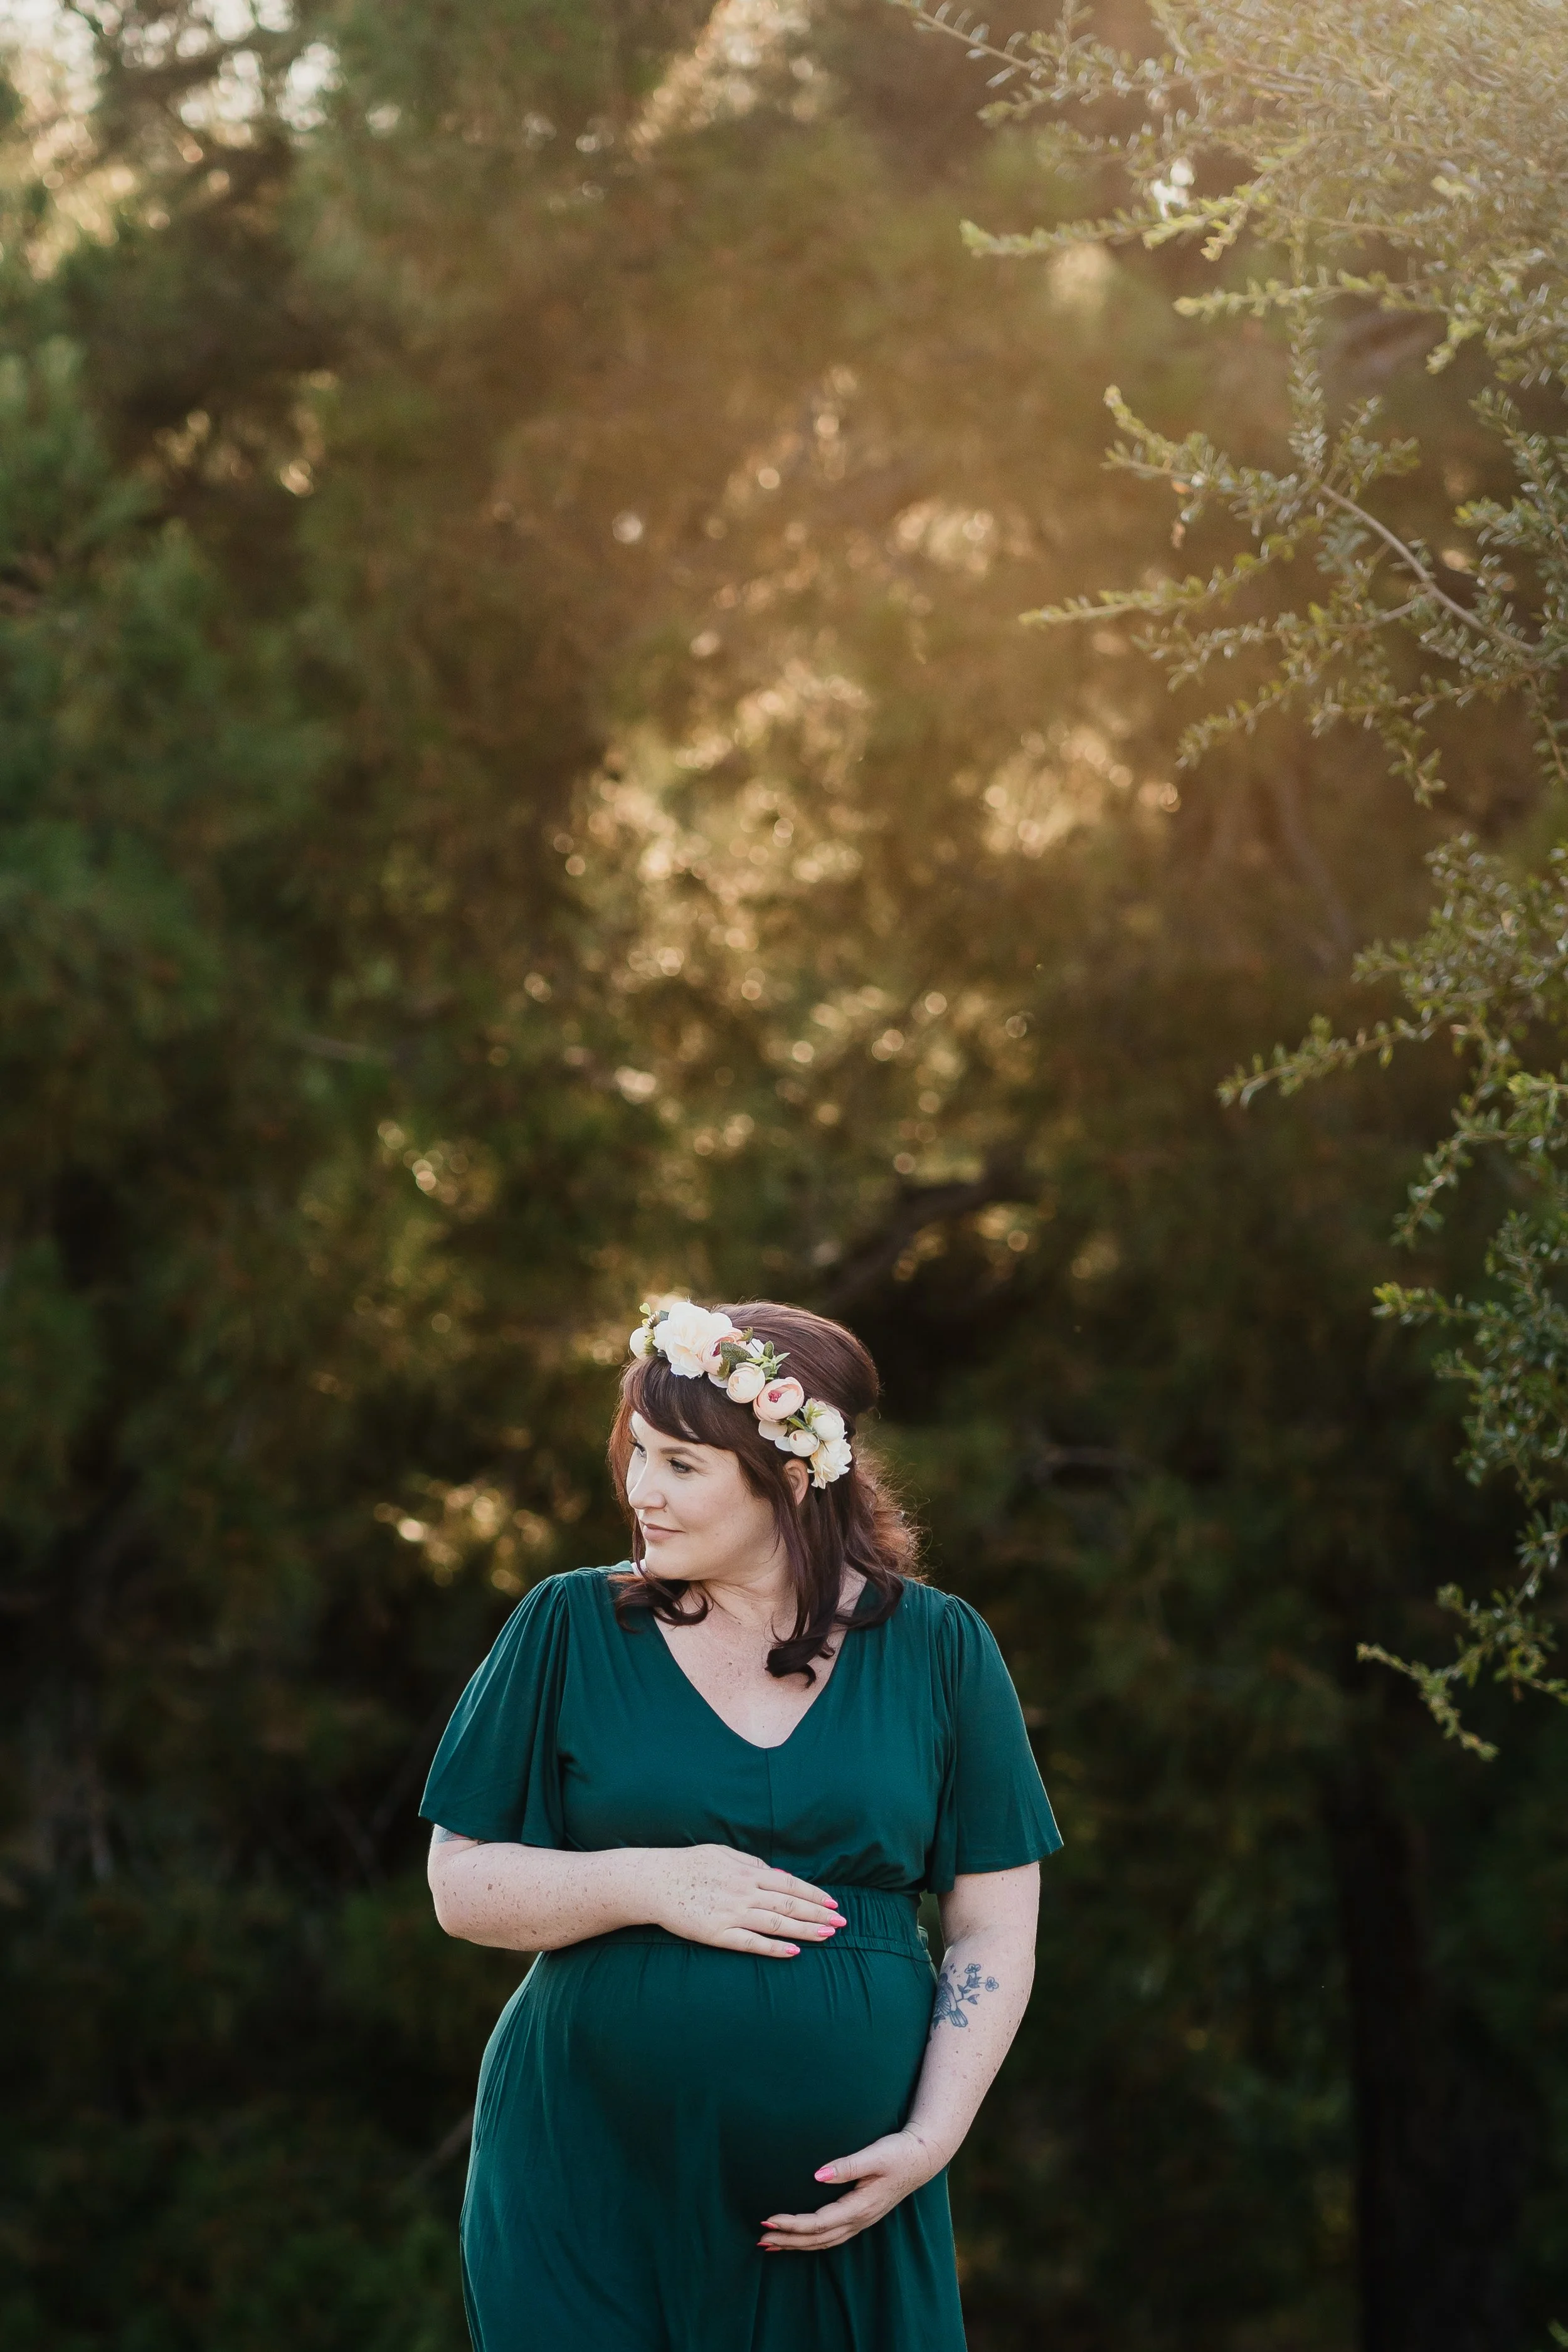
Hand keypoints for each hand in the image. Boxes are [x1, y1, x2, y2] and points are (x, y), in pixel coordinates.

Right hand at [645, 1845, 845, 1956]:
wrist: (655, 1882)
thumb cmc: (689, 1865)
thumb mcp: (722, 1853)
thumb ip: (750, 1863)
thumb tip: (774, 1873)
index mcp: (747, 1872)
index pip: (789, 1883)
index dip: (813, 1894)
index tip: (833, 1903)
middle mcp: (744, 1892)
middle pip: (789, 1904)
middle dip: (818, 1914)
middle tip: (842, 1923)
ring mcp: (732, 1914)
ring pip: (777, 1924)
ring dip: (805, 1931)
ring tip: (827, 1936)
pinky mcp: (718, 1934)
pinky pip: (751, 1943)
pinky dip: (774, 1948)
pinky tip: (793, 1952)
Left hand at [759, 2128, 946, 2250]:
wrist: (923, 2156)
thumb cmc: (898, 2152)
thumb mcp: (874, 2155)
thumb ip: (846, 2166)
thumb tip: (817, 2175)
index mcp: (859, 2207)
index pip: (818, 2223)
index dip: (792, 2224)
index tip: (768, 2219)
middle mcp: (859, 2220)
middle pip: (817, 2240)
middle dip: (788, 2240)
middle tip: (760, 2238)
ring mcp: (861, 2221)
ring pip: (823, 2242)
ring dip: (797, 2245)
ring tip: (771, 2244)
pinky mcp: (861, 2216)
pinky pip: (831, 2237)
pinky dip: (811, 2241)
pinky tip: (799, 2239)